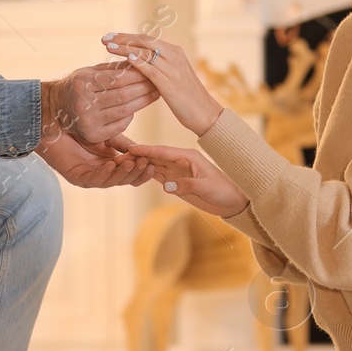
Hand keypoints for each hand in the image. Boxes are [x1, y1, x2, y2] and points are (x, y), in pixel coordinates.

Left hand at [37, 131, 153, 188]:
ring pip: (112, 181)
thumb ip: (123, 143)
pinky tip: (112, 165)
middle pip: (125, 179)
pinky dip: (105, 174)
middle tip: (147, 165)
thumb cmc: (78, 127)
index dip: (143, 170)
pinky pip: (95, 179)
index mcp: (112, 164)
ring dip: (124, 173)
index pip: (132, 172)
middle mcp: (102, 173)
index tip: (154, 163)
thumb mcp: (107, 136)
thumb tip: (144, 150)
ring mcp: (90, 177)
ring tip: (132, 163)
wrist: (54, 123)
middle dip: (137, 172)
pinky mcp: (78, 178)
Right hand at [43, 62, 158, 145]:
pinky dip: (130, 116)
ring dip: (143, 102)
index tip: (150, 70)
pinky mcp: (92, 134)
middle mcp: (84, 103)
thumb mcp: (90, 72)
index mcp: (83, 83)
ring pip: (124, 111)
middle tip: (158, 82)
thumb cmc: (78, 85)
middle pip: (123, 95)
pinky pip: (119, 125)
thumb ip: (113, 69)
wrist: (56, 107)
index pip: (118, 78)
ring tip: (154, 93)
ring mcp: (88, 121)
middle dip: (144, 88)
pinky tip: (137, 107)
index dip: (137, 75)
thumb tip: (139, 62)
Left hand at [100, 34, 223, 136]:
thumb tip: (136, 62)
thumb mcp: (172, 77)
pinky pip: (152, 69)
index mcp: (174, 52)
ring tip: (109, 47)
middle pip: (144, 41)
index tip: (111, 36)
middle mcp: (174, 56)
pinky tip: (126, 60)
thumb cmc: (186, 98)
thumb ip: (157, 67)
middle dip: (123, 38)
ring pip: (146, 52)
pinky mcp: (171, 83)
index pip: (147, 38)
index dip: (127, 36)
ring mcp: (173, 68)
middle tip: (105, 38)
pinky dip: (138, 63)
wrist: (205, 113)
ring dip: (125, 48)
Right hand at [127, 143, 248, 218]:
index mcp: (188, 156)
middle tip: (119, 154)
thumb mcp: (206, 187)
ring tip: (122, 162)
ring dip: (140, 164)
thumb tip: (166, 186)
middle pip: (155, 156)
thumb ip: (186, 185)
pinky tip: (135, 172)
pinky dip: (146, 174)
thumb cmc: (223, 191)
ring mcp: (177, 172)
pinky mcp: (176, 183)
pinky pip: (158, 176)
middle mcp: (180, 162)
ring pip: (154, 166)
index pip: (163, 152)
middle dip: (138, 155)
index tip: (131, 148)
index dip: (146, 150)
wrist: (232, 203)